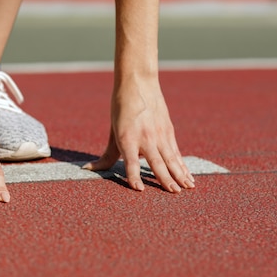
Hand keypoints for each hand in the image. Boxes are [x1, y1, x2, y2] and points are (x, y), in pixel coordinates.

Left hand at [83, 76, 194, 192]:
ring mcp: (159, 134)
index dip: (134, 176)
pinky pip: (176, 153)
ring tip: (187, 188)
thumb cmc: (121, 109)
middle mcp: (145, 138)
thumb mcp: (113, 132)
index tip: (139, 189)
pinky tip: (188, 177)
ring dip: (180, 175)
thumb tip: (88, 169)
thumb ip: (107, 156)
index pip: (131, 162)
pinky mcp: (168, 132)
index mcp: (128, 138)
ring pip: (171, 159)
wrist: (138, 83)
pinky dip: (183, 165)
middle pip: (157, 162)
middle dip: (166, 179)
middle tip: (174, 193)